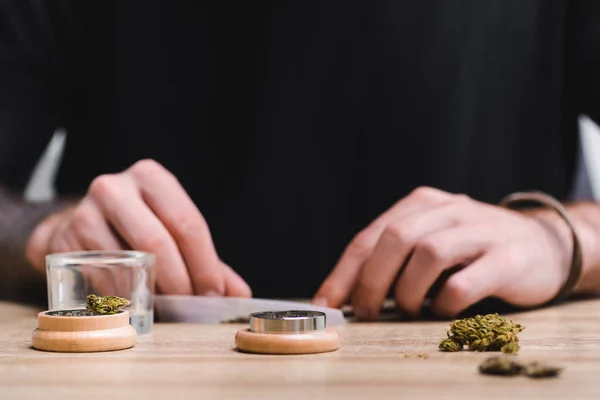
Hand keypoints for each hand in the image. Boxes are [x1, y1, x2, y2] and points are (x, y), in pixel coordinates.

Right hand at [26, 159, 250, 297]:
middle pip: (157, 241)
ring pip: (126, 263)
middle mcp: (115, 188)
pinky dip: (124, 297)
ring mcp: (84, 213)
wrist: (82, 221)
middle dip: (180, 280)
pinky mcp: (64, 241)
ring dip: (152, 293)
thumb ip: (208, 261)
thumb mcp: (174, 230)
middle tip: (191, 304)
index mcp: (151, 177)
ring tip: (167, 306)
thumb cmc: (139, 225)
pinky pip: (101, 279)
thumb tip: (238, 294)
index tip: (214, 293)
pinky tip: (136, 303)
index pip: (187, 222)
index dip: (204, 263)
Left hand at [313, 187, 570, 318]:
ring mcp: (480, 231)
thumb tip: (347, 294)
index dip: (343, 273)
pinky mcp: (507, 259)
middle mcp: (449, 210)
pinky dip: (444, 304)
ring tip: (409, 309)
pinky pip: (464, 283)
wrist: (543, 244)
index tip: (325, 303)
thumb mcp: (431, 238)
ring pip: (427, 255)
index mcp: (422, 204)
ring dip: (408, 291)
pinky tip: (443, 311)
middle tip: (366, 312)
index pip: (370, 237)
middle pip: (395, 240)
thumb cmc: (472, 248)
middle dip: (371, 282)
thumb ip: (395, 256)